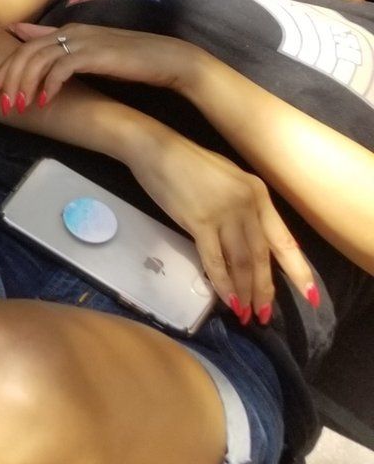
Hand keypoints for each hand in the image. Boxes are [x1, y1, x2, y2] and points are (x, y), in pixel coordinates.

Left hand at [0, 22, 208, 115]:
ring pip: (38, 59)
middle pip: (25, 52)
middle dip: (6, 77)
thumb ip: (63, 53)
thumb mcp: (89, 55)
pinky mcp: (95, 54)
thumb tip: (36, 55)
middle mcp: (71, 32)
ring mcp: (82, 41)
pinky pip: (61, 68)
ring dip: (24, 84)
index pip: (24, 45)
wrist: (167, 59)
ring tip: (17, 106)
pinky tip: (43, 102)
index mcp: (67, 31)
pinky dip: (49, 85)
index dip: (3, 66)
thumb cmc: (129, 60)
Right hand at [130, 134, 317, 325]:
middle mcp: (247, 204)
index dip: (298, 270)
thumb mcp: (229, 180)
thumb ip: (243, 207)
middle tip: (265, 316)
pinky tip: (226, 299)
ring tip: (247, 314)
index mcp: (258, 194)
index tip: (309, 295)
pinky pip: (214, 258)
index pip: (284, 240)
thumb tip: (248, 240)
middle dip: (264, 290)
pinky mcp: (198, 221)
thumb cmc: (188, 163)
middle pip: (262, 256)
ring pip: (241, 261)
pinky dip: (222, 282)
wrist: (155, 148)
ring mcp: (223, 212)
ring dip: (245, 291)